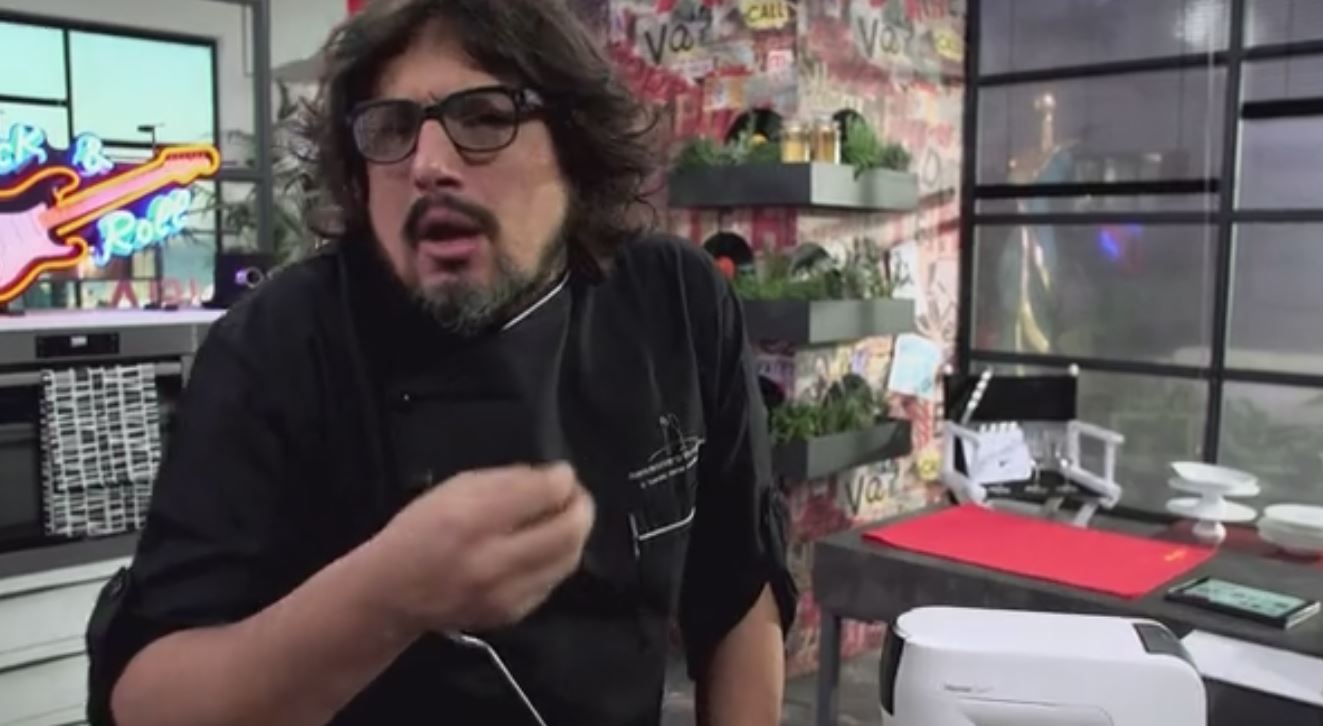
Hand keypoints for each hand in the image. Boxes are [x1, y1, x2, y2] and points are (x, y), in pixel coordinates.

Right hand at [360, 462, 594, 634]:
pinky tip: (543, 548)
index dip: (563, 479)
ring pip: (569, 558)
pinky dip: (556, 559)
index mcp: (473, 519)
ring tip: (563, 519)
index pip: (545, 493)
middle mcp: (493, 560)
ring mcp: (506, 593)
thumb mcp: (454, 489)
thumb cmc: (420, 531)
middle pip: (569, 530)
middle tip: (574, 496)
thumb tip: (555, 479)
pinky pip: (553, 580)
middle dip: (581, 506)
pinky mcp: (513, 614)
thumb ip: (507, 481)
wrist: (393, 594)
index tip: (562, 473)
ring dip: (574, 534)